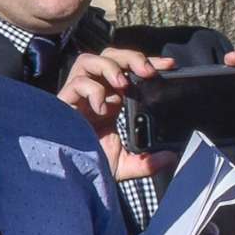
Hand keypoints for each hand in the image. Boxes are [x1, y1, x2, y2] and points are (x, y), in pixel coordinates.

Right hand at [58, 47, 176, 182]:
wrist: (69, 178)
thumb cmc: (91, 165)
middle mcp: (94, 93)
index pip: (128, 70)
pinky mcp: (64, 102)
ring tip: (123, 84)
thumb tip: (169, 158)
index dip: (147, 62)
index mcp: (111, 100)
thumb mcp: (125, 164)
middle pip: (110, 56)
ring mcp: (78, 96)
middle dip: (131, 57)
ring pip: (90, 60)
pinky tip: (101, 108)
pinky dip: (92, 90)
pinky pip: (77, 83)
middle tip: (148, 72)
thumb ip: (147, 162)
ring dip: (110, 67)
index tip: (169, 66)